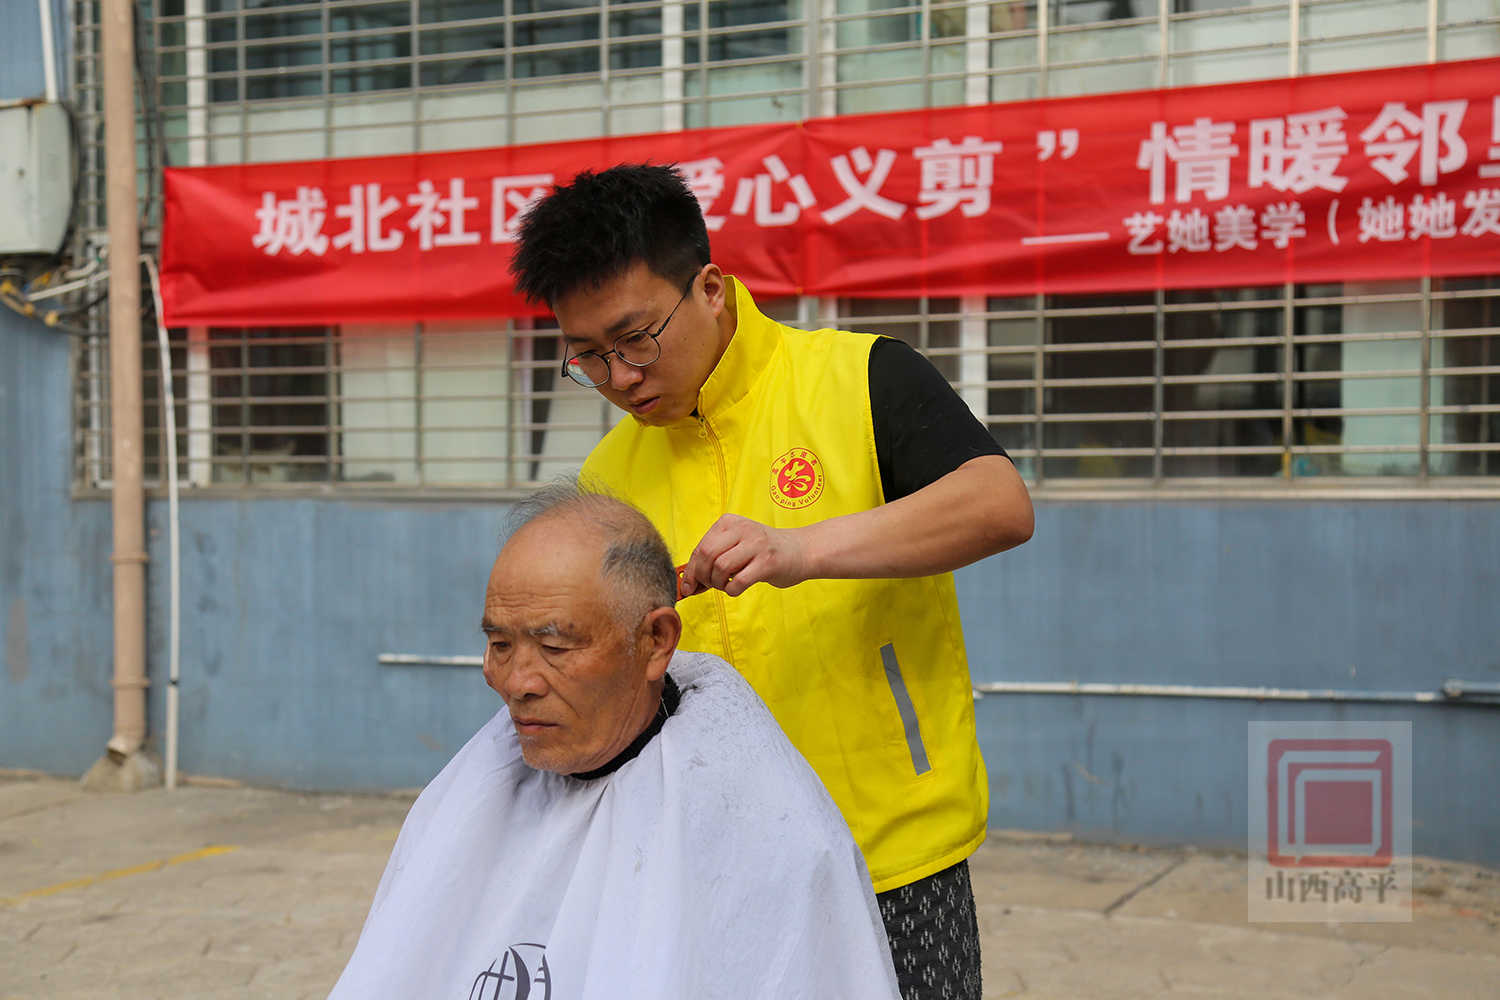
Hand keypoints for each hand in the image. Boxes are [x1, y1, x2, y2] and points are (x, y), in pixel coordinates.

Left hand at [680, 514, 809, 597]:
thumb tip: (687, 581)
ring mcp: (756, 545)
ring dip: (718, 583)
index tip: (688, 586)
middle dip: (702, 576)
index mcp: (730, 522)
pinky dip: (732, 590)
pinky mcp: (767, 563)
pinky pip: (738, 582)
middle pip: (707, 555)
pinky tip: (736, 588)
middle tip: (708, 586)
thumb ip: (714, 557)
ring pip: (720, 567)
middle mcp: (742, 529)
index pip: (701, 546)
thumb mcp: (737, 544)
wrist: (801, 551)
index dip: (691, 570)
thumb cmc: (763, 552)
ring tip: (725, 585)